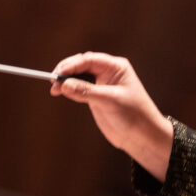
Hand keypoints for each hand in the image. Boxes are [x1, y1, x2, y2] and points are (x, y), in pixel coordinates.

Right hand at [51, 53, 172, 180]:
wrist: (142, 136)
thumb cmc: (134, 115)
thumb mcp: (109, 101)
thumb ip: (86, 92)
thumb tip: (64, 84)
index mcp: (116, 67)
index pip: (89, 60)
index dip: (72, 65)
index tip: (58, 73)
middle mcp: (108, 72)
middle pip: (81, 65)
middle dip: (66, 71)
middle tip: (53, 82)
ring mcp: (101, 84)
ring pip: (78, 75)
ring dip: (65, 80)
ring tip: (54, 89)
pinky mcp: (96, 96)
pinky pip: (79, 87)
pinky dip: (69, 89)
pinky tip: (61, 92)